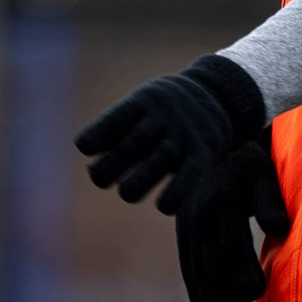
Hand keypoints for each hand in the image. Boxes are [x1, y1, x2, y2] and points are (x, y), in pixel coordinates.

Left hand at [74, 53, 265, 214]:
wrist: (217, 95)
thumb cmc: (163, 111)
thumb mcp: (141, 106)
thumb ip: (117, 129)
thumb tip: (88, 157)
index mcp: (142, 101)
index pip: (116, 119)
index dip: (98, 134)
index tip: (85, 148)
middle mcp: (163, 116)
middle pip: (134, 143)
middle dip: (112, 165)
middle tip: (99, 178)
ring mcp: (184, 133)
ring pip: (159, 161)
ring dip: (138, 183)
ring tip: (127, 192)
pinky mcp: (204, 151)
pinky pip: (190, 175)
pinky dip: (176, 193)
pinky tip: (163, 207)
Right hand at [176, 132, 290, 301]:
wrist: (217, 151)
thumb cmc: (251, 167)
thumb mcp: (264, 174)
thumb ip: (271, 201)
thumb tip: (279, 226)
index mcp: (221, 200)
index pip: (230, 239)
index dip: (242, 267)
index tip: (256, 293)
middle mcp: (198, 215)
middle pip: (211, 262)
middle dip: (224, 295)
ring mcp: (187, 227)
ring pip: (198, 271)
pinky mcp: (184, 236)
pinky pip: (189, 271)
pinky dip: (198, 297)